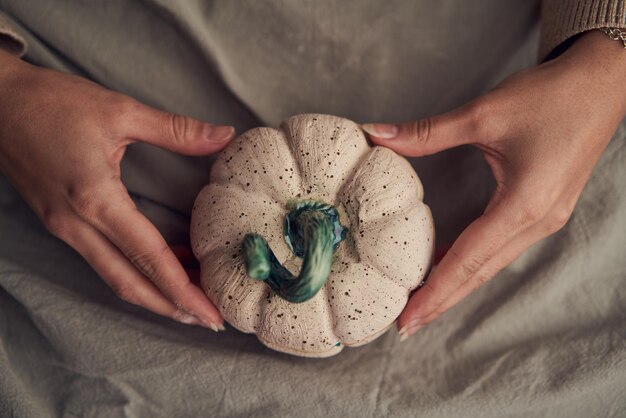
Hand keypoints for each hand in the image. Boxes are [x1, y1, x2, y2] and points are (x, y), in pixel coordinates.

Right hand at [0, 49, 232, 330]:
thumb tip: (223, 135)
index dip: (183, 289)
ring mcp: (64, 228)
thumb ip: (176, 130)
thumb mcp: (120, 111)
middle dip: (172, 307)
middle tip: (210, 319)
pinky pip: (102, 260)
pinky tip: (162, 266)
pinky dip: (134, 272)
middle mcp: (77, 225)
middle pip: (131, 283)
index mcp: (96, 199)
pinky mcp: (60, 224)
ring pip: (114, 277)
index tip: (210, 311)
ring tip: (192, 302)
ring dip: (154, 295)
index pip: (149, 256)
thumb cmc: (53, 103)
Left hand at [362, 30, 625, 339]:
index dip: (435, 292)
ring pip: (491, 264)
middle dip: (441, 301)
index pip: (468, 260)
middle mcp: (537, 222)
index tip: (407, 318)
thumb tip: (376, 134)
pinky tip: (452, 268)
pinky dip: (473, 263)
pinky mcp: (544, 211)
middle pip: (479, 273)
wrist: (602, 83)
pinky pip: (501, 248)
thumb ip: (427, 132)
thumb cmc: (551, 97)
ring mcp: (544, 220)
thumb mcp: (483, 113)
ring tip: (423, 306)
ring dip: (456, 286)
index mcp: (524, 205)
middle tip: (405, 327)